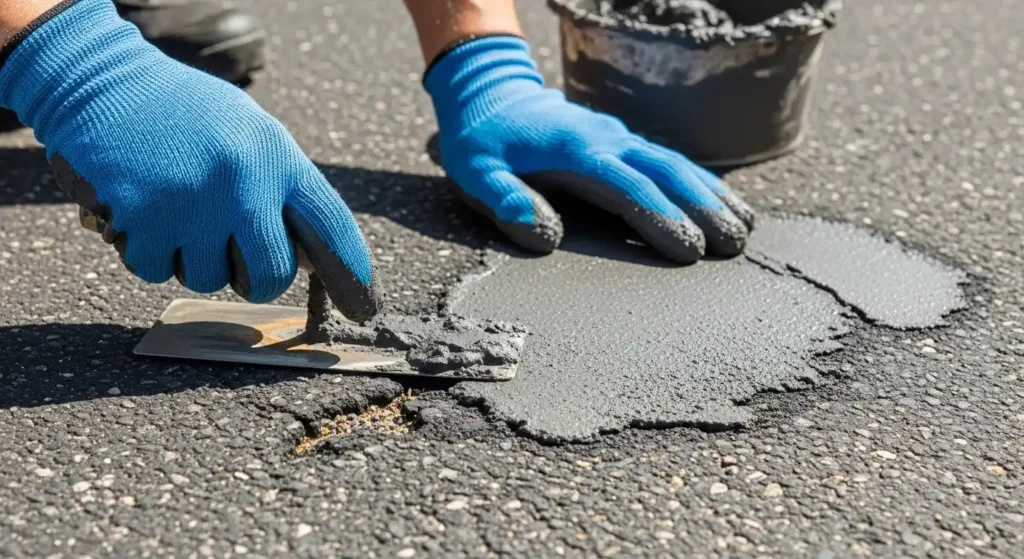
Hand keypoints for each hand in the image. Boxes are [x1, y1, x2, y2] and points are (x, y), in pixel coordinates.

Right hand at [0, 0, 379, 319]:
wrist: (104, 81)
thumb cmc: (187, 113)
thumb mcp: (250, 132)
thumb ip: (280, 186)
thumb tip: (308, 254)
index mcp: (277, 156)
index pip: (331, 224)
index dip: (351, 271)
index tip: (362, 304)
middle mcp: (244, 182)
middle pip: (272, 274)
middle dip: (258, 280)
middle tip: (242, 265)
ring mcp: (194, 203)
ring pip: (209, 279)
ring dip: (195, 260)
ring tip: (182, 213)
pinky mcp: (144, 219)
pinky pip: (156, 270)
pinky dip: (150, 253)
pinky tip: (147, 213)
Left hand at [424, 36, 754, 262]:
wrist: (489, 91)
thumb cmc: (481, 140)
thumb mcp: (476, 171)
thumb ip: (507, 200)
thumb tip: (547, 236)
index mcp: (576, 150)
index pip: (629, 187)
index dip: (661, 218)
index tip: (689, 250)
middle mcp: (607, 139)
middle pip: (667, 173)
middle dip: (705, 208)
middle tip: (735, 245)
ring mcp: (619, 136)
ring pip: (676, 163)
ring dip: (713, 194)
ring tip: (745, 228)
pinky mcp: (622, 140)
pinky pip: (670, 159)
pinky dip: (701, 181)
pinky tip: (723, 202)